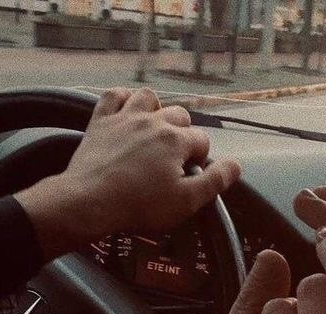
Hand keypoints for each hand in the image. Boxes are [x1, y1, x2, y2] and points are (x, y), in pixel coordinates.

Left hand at [15, 88, 240, 259]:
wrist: (90, 201)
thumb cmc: (139, 205)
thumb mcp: (186, 201)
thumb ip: (214, 182)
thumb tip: (236, 166)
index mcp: (176, 140)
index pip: (202, 141)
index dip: (202, 160)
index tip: (192, 177)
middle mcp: (153, 120)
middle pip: (179, 115)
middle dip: (183, 134)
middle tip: (175, 159)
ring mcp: (125, 117)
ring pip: (149, 97)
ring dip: (156, 110)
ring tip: (155, 130)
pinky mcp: (100, 121)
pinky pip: (114, 95)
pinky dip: (123, 99)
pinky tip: (127, 111)